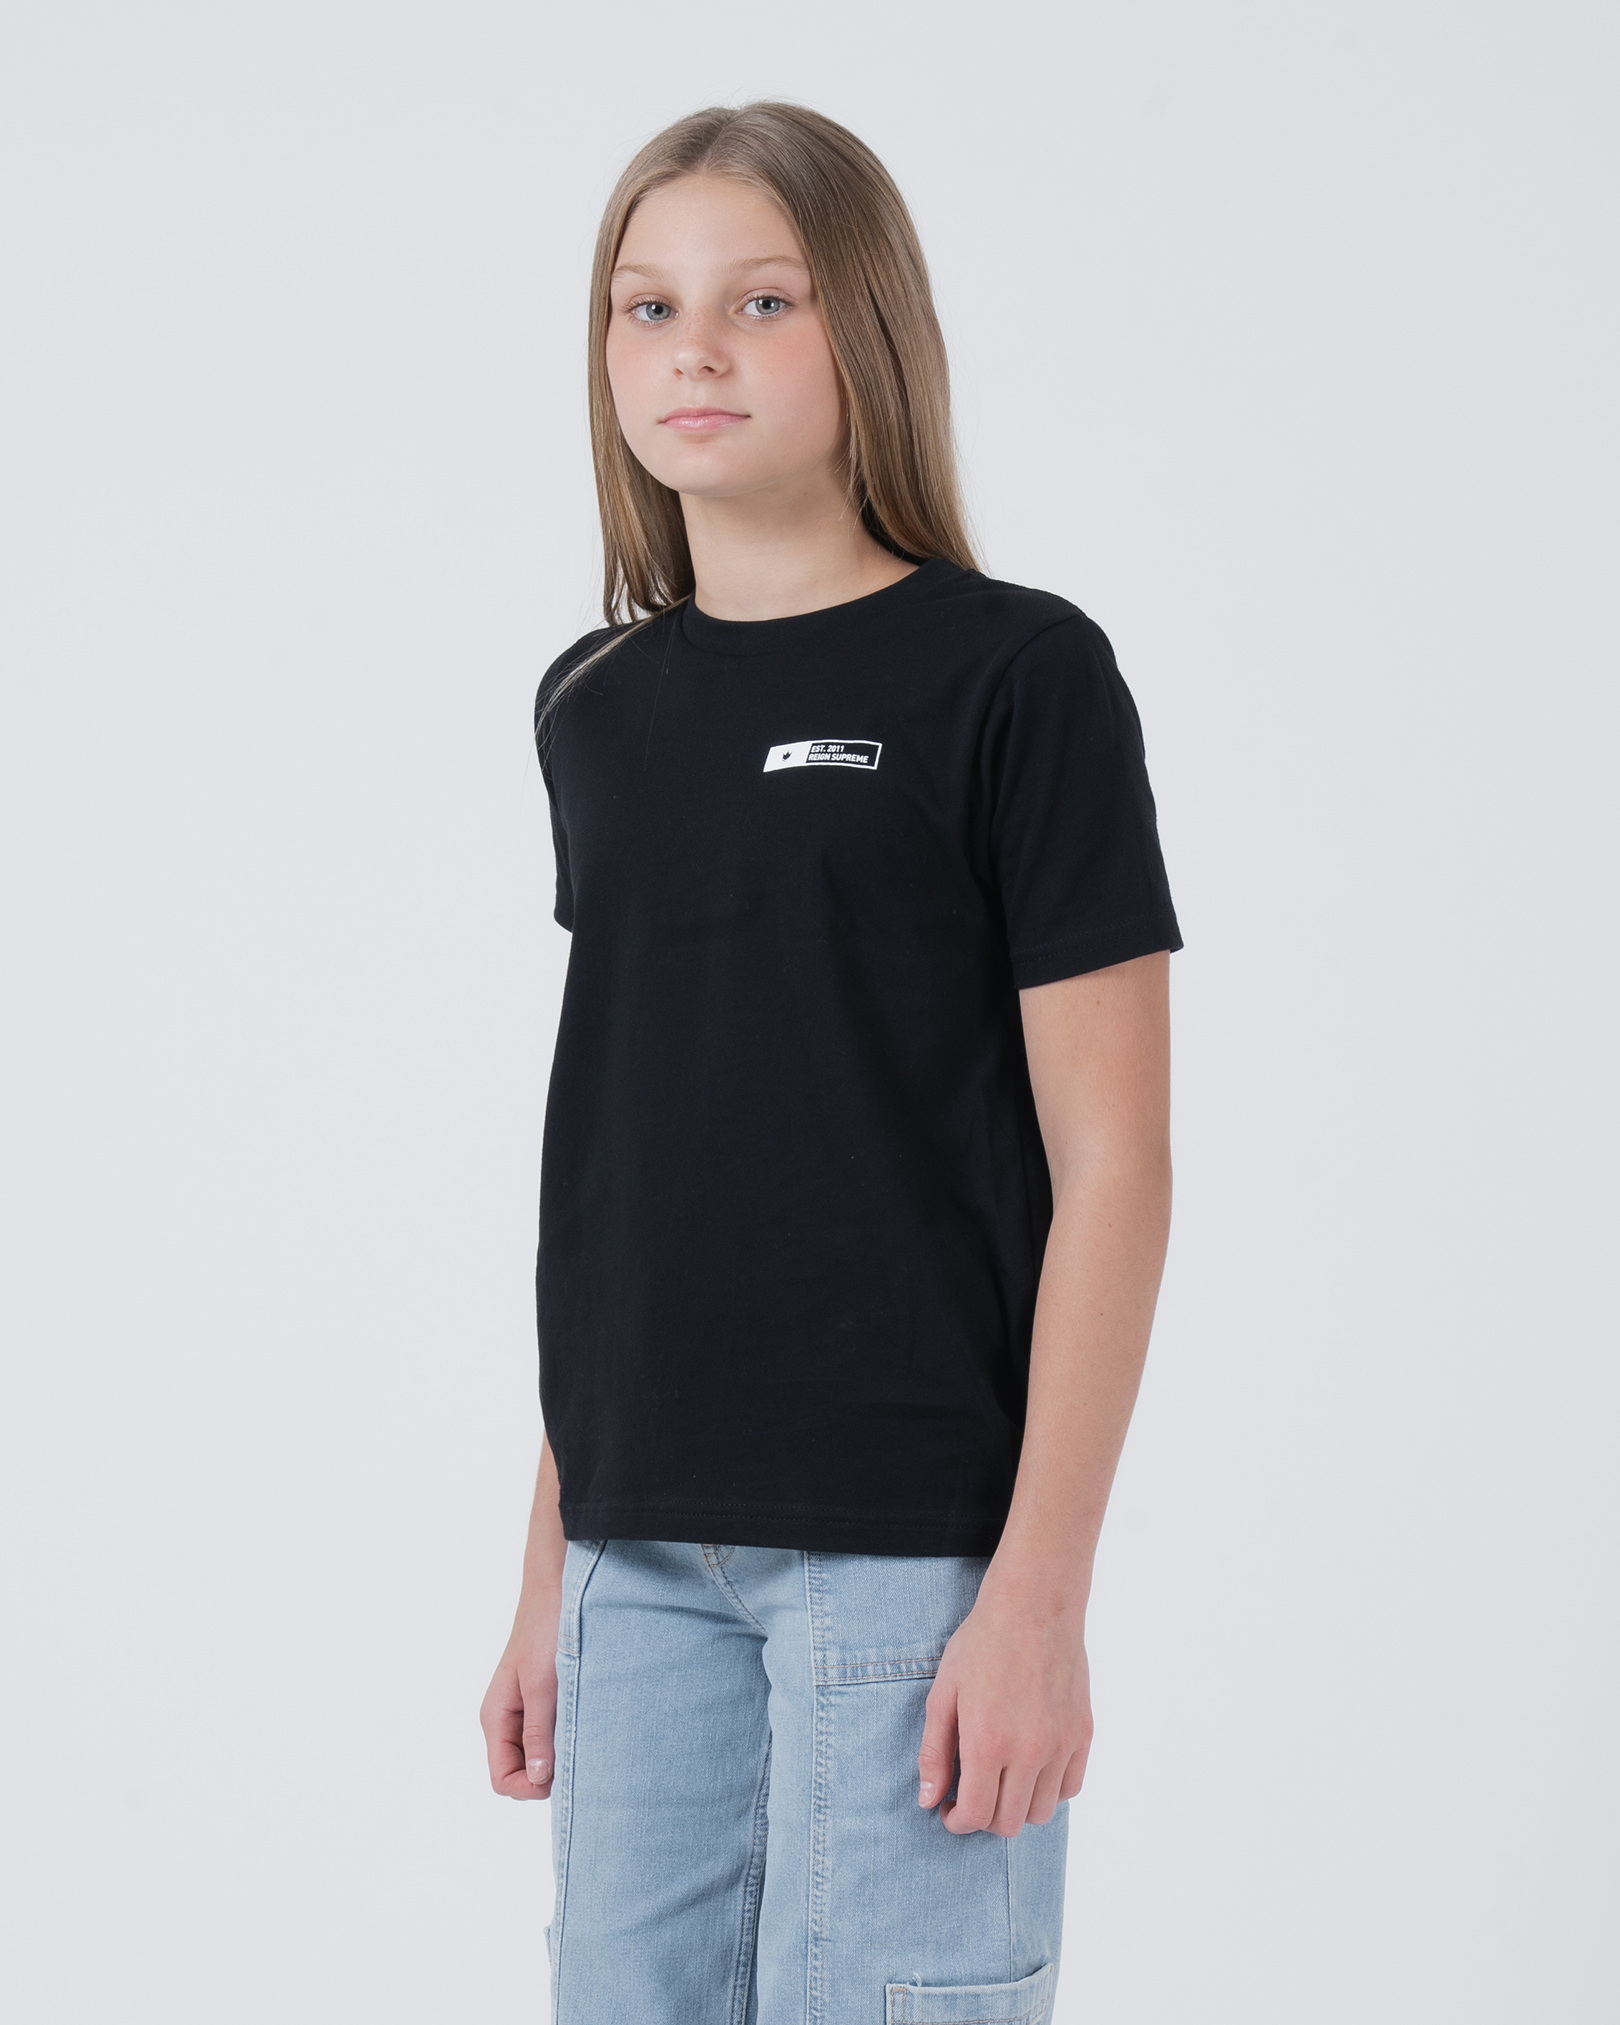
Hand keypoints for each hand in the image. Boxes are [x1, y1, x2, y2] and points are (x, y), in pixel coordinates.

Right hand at [480, 1587, 561, 1799]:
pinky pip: (548, 1735)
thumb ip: (538, 1732)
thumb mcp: (542, 1685)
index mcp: (495, 1718)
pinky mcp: (541, 1701)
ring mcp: (523, 1711)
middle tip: (577, 1753)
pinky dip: (564, 1738)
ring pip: (536, 1756)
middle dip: (546, 1775)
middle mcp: (505, 1720)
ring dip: (557, 1755)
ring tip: (582, 1734)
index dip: (529, 1787)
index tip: (560, 1774)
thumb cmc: (546, 1631)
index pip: (502, 1779)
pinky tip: (583, 1723)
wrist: (557, 1590)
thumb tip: (538, 1780)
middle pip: (519, 1773)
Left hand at [917, 1571, 1091, 1835]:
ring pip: (1041, 1812)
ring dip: (1016, 1807)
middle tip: (970, 1794)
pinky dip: (1048, 1790)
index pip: (977, 1814)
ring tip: (1000, 1780)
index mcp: (988, 1742)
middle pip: (1009, 1823)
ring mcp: (1061, 1745)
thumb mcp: (943, 1693)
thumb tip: (929, 1800)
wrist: (1033, 1606)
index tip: (948, 1810)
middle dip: (983, 1818)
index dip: (957, 1822)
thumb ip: (933, 1752)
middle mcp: (1029, 1751)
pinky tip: (1030, 1768)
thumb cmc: (982, 1644)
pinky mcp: (1083, 1734)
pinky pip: (1070, 1788)